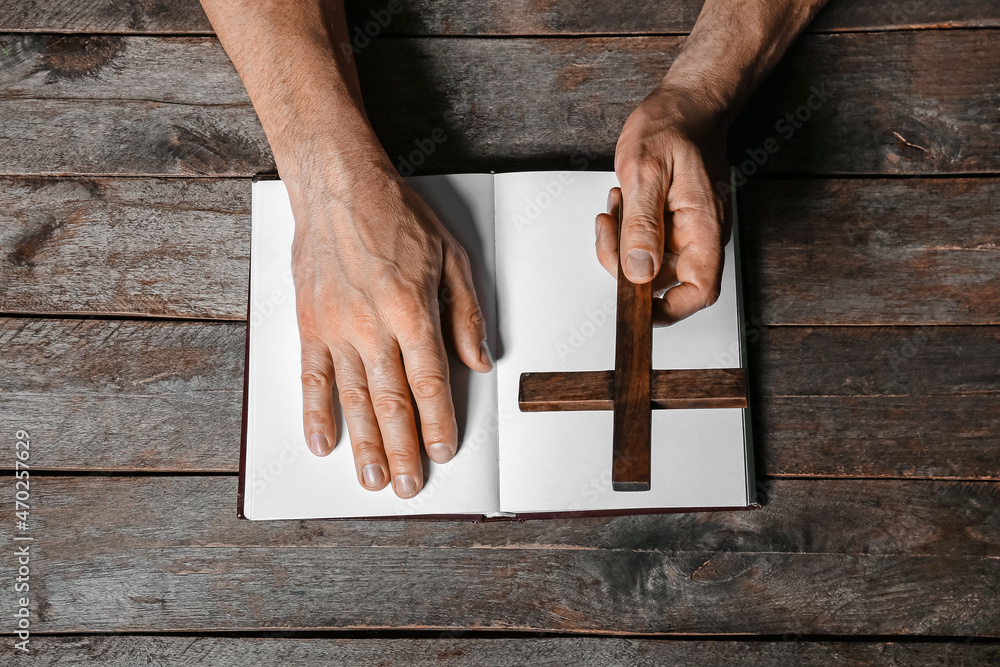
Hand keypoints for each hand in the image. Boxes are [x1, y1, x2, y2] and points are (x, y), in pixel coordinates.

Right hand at [287, 160, 492, 498]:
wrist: (338, 186)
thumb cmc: (396, 216)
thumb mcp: (452, 257)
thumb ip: (465, 314)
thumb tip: (479, 361)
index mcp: (413, 311)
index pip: (430, 382)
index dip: (439, 422)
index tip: (444, 451)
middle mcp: (374, 326)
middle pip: (392, 402)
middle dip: (404, 449)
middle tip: (409, 485)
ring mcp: (337, 328)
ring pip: (354, 399)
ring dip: (365, 444)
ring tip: (373, 477)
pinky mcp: (310, 324)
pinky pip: (312, 377)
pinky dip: (316, 412)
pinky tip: (323, 441)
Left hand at [595, 86, 730, 323]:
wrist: (686, 103)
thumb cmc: (673, 127)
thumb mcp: (646, 173)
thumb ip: (642, 225)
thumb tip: (639, 271)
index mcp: (704, 228)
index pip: (699, 291)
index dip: (670, 311)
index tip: (636, 308)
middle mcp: (700, 236)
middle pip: (664, 281)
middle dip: (626, 263)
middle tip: (610, 226)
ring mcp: (687, 231)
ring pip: (649, 264)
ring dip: (622, 244)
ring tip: (618, 204)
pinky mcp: (673, 224)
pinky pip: (645, 244)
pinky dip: (625, 231)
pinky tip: (622, 204)